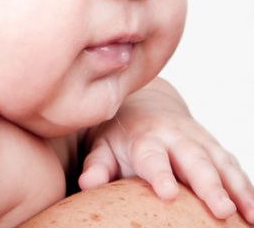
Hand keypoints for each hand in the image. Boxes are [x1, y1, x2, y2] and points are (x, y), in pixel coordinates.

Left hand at [79, 77, 253, 223]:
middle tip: (220, 210)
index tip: (167, 193)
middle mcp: (176, 137)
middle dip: (209, 185)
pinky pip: (235, 169)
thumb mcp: (103, 145)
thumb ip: (97, 165)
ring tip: (250, 216)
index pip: (152, 157)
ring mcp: (200, 142)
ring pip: (222, 164)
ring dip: (238, 189)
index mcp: (145, 138)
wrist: (145, 106)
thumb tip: (86, 183)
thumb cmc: (120, 134)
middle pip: (195, 160)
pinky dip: (248, 189)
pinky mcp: (217, 151)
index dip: (160, 174)